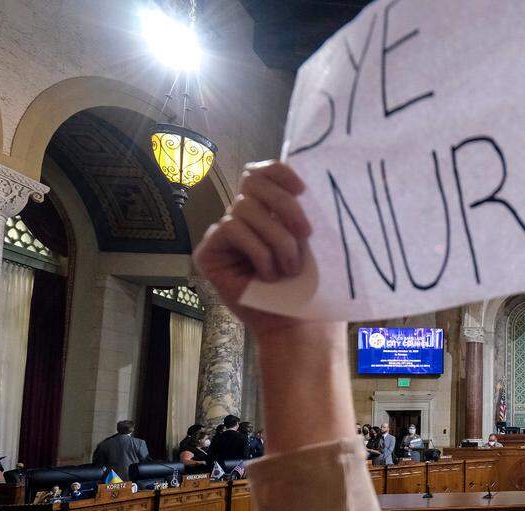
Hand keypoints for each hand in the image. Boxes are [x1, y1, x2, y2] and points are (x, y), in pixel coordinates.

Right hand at [192, 160, 323, 340]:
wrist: (300, 326)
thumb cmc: (312, 287)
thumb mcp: (315, 243)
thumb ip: (304, 209)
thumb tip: (308, 175)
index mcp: (270, 210)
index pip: (263, 172)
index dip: (279, 171)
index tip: (303, 188)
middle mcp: (244, 217)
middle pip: (252, 181)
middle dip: (284, 205)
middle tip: (307, 233)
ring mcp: (224, 234)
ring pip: (245, 208)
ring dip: (277, 239)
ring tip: (291, 269)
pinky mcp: (208, 253)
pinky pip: (231, 229)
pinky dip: (259, 252)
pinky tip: (269, 276)